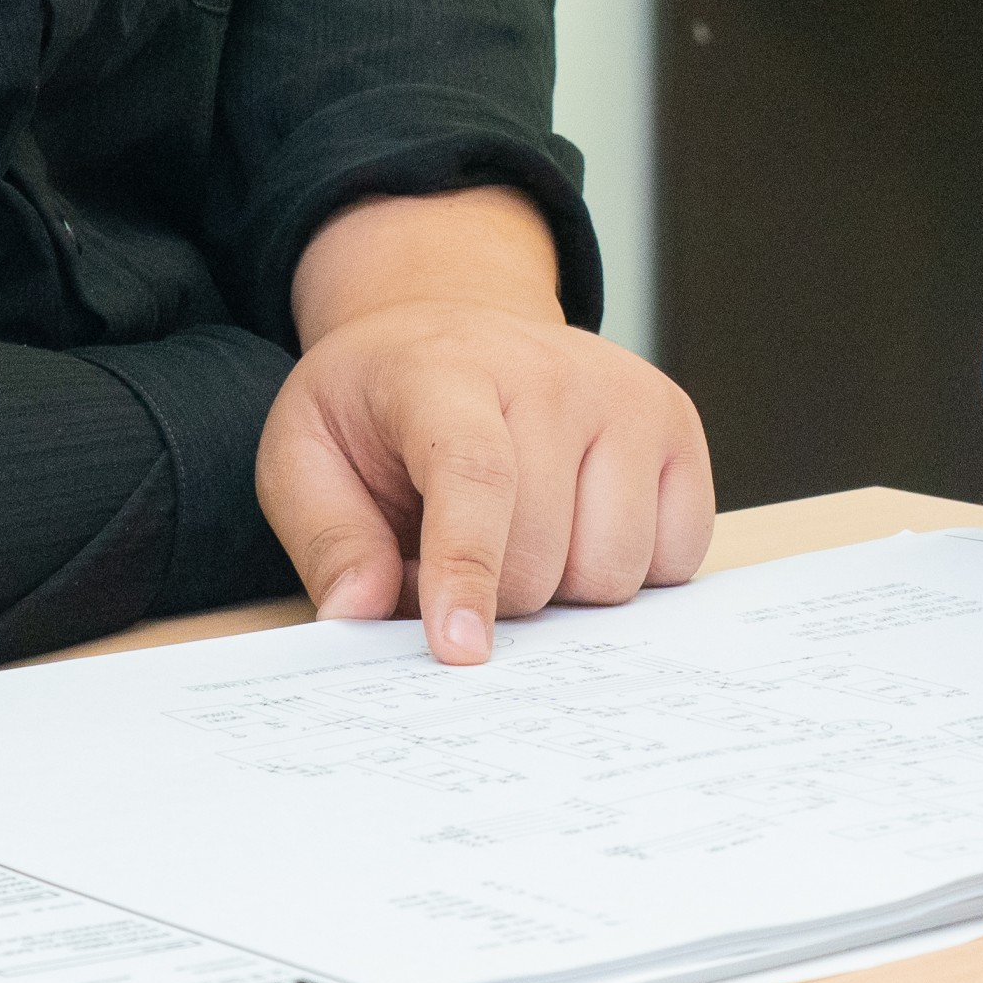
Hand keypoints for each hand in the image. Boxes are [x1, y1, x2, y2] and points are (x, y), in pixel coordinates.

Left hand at [259, 188, 711, 660]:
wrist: (454, 331)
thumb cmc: (380, 408)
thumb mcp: (306, 455)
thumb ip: (328, 540)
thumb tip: (358, 615)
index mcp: (446, 372)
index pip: (475, 474)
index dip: (467, 571)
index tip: (460, 650)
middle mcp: (552, 372)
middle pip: (544, 554)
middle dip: (494, 597)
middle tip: (454, 558)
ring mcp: (626, 395)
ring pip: (615, 570)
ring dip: (563, 589)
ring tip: (520, 537)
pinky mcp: (677, 425)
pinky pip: (677, 557)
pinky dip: (628, 570)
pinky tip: (579, 527)